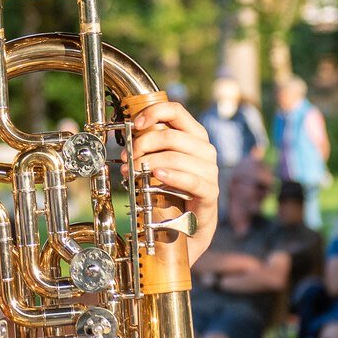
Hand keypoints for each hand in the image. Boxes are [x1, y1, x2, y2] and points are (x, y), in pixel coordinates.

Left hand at [129, 99, 220, 261]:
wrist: (189, 226)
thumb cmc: (172, 189)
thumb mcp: (161, 161)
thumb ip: (152, 145)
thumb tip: (130, 132)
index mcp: (194, 135)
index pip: (176, 111)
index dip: (154, 112)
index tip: (135, 124)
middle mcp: (205, 150)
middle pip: (171, 136)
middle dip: (143, 144)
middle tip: (127, 156)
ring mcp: (210, 171)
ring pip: (177, 157)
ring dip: (149, 162)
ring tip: (133, 171)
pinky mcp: (210, 193)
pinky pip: (192, 180)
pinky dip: (172, 176)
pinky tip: (156, 176)